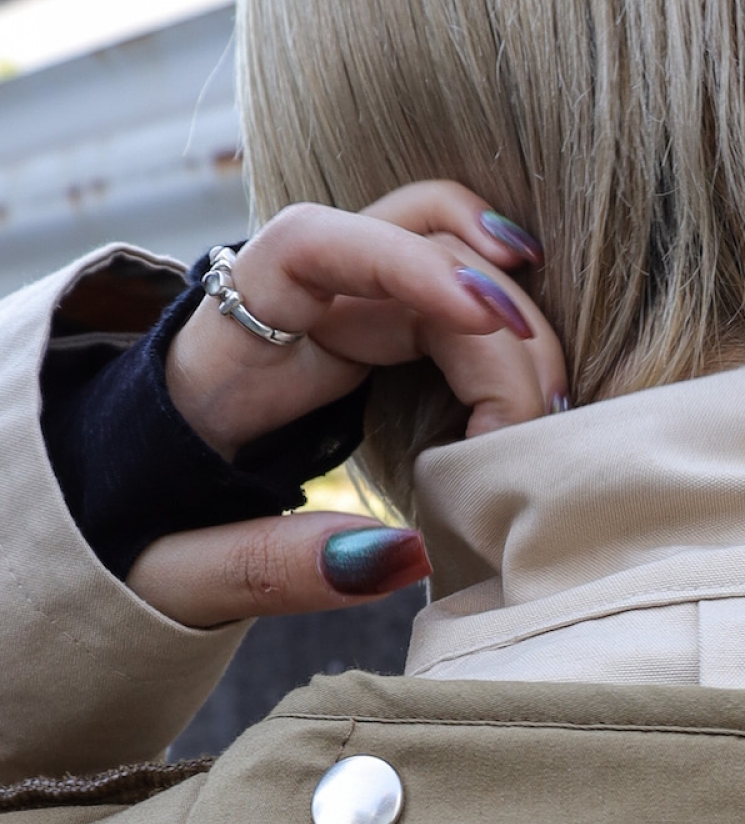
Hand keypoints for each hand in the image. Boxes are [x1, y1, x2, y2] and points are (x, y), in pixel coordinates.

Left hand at [130, 181, 567, 628]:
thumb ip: (279, 568)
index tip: (489, 322)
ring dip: (515, 319)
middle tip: (527, 434)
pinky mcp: (373, 329)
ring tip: (543, 412)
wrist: (121, 512)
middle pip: (412, 248)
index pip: (311, 247)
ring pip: (448, 253)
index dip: (411, 264)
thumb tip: (407, 555)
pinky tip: (539, 378)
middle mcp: (284, 303)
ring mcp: (336, 306)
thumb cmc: (142, 539)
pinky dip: (505, 319)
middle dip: (496, 327)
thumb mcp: (181, 576)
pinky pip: (452, 293)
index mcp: (219, 351)